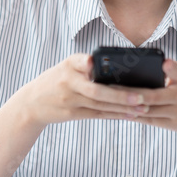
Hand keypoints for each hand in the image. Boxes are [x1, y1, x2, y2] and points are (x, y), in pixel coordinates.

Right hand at [11, 53, 148, 127]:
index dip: (86, 63)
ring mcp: (69, 100)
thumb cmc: (55, 81)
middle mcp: (68, 82)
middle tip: (141, 96)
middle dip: (120, 95)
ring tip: (143, 107)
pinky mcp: (72, 113)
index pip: (79, 62)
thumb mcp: (65, 67)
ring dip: (123, 107)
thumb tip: (114, 66)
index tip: (93, 63)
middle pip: (96, 90)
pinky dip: (115, 114)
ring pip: (100, 105)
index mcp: (68, 65)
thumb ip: (84, 65)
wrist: (32, 103)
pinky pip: (97, 114)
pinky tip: (130, 115)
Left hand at [113, 59, 176, 139]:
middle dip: (128, 91)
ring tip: (110, 101)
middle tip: (109, 86)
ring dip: (129, 106)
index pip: (166, 72)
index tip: (130, 65)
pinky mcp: (176, 125)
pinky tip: (122, 113)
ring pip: (149, 110)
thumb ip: (173, 70)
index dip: (154, 65)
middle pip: (150, 94)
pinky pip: (152, 121)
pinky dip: (137, 117)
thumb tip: (156, 62)